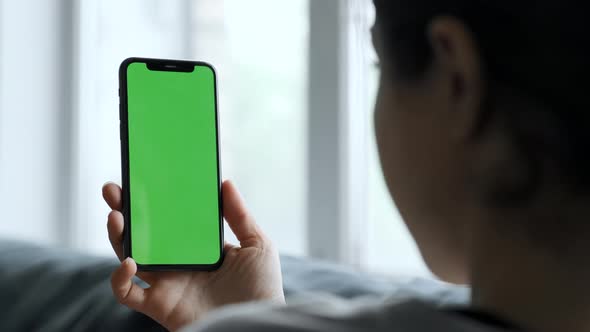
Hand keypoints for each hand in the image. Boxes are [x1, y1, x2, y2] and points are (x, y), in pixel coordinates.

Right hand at [102, 180, 284, 331]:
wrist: (256, 324)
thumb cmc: (262, 288)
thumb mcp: (256, 244)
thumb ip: (239, 215)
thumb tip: (225, 182)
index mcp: (197, 247)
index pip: (168, 219)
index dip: (154, 201)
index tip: (143, 178)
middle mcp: (177, 263)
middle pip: (141, 233)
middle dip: (123, 210)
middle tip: (113, 189)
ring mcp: (166, 283)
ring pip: (128, 256)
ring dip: (116, 234)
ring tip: (116, 213)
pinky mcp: (159, 304)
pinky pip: (126, 293)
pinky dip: (118, 278)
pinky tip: (130, 261)